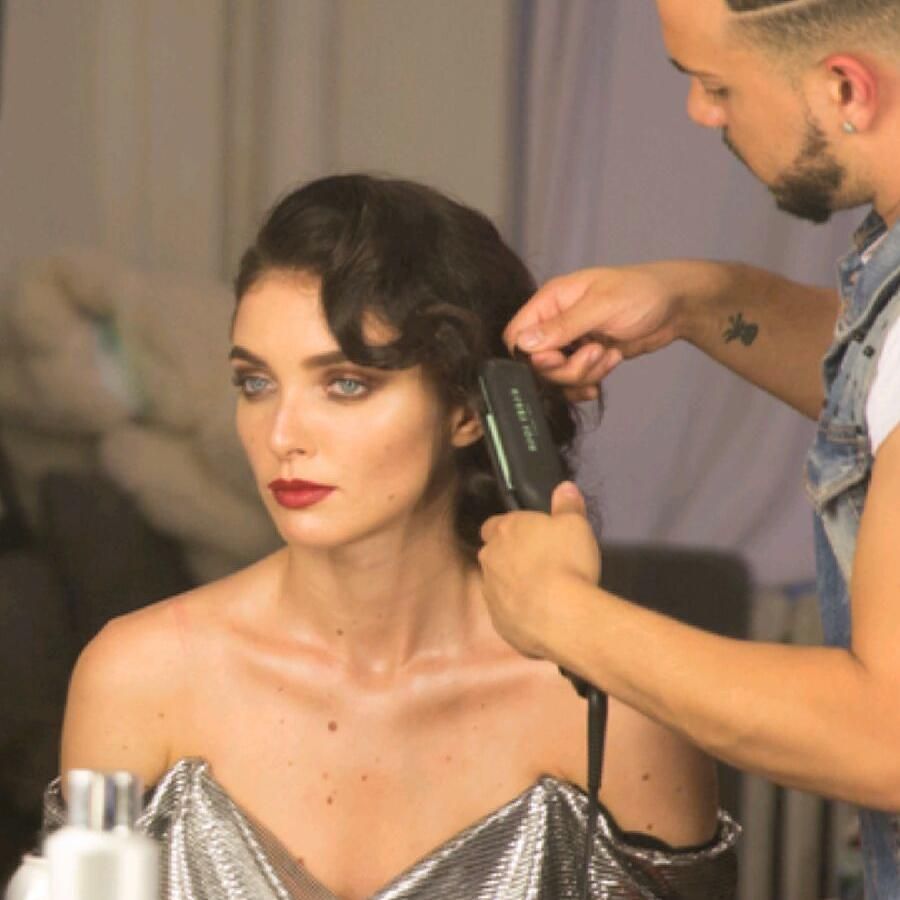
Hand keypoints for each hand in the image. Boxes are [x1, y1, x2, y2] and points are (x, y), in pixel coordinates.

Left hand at [478, 482, 599, 658]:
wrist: (561, 616)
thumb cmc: (567, 561)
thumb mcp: (576, 525)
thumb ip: (567, 505)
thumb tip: (564, 487)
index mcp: (504, 530)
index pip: (492, 524)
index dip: (508, 529)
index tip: (528, 536)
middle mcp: (490, 559)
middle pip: (493, 555)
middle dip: (510, 558)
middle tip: (539, 564)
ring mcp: (490, 593)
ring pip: (497, 585)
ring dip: (513, 586)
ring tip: (542, 592)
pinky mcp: (498, 622)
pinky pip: (505, 612)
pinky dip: (518, 612)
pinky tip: (540, 615)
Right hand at [504, 263, 691, 399]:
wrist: (677, 307)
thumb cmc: (642, 293)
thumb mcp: (601, 306)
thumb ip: (562, 326)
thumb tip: (523, 343)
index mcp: (551, 300)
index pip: (517, 334)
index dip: (530, 355)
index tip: (557, 358)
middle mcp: (556, 322)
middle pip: (537, 362)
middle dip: (566, 368)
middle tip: (595, 353)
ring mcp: (571, 342)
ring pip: (558, 376)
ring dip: (584, 373)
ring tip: (609, 354)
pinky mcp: (587, 358)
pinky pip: (575, 381)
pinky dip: (590, 382)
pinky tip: (609, 367)